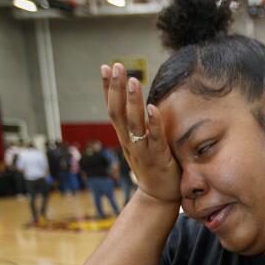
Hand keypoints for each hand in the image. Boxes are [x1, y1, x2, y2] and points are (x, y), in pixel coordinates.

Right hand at [100, 63, 180, 202]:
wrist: (159, 198)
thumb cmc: (154, 167)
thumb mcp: (142, 144)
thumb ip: (140, 126)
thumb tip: (143, 103)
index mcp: (125, 137)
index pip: (112, 108)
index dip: (107, 89)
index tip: (105, 67)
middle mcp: (129, 142)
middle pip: (117, 112)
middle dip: (115, 89)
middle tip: (116, 66)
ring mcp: (142, 151)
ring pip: (134, 123)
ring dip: (133, 101)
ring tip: (133, 80)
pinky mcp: (158, 159)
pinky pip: (154, 139)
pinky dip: (152, 124)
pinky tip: (152, 108)